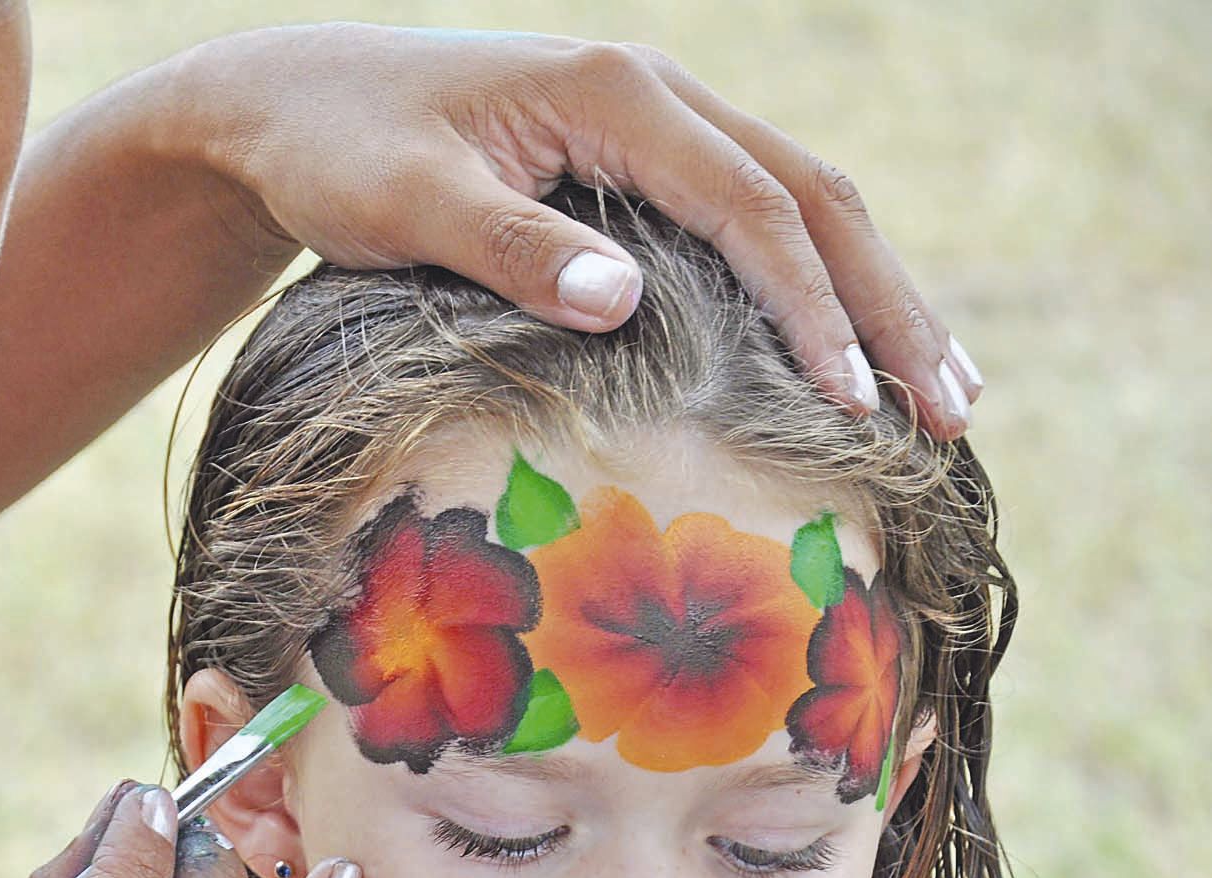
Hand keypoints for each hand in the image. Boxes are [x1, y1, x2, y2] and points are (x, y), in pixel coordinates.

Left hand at [174, 24, 978, 438]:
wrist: (291, 105)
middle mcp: (656, 96)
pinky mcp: (636, 163)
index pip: (754, 206)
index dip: (814, 307)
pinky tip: (849, 348)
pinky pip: (755, 217)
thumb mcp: (406, 202)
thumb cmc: (339, 151)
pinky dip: (816, 283)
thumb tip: (624, 301)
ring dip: (875, 295)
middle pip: (814, 197)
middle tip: (953, 413)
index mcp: (617, 95)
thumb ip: (508, 245)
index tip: (857, 404)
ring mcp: (653, 125)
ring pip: (802, 202)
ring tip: (945, 391)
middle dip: (890, 306)